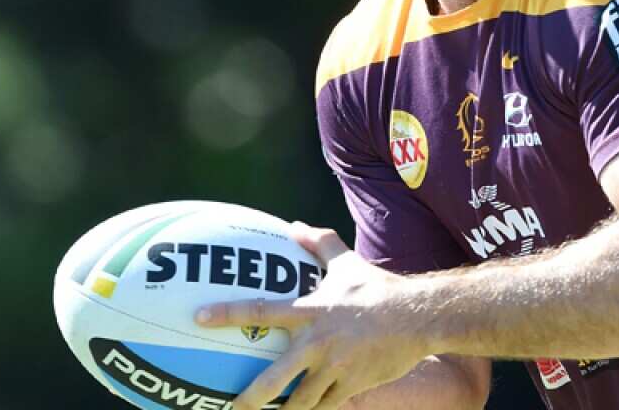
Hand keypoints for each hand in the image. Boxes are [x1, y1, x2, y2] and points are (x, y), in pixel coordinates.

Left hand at [196, 222, 431, 409]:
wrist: (419, 317)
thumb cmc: (380, 288)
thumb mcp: (348, 263)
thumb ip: (320, 245)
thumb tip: (294, 225)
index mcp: (313, 311)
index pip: (262, 310)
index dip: (228, 313)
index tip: (199, 317)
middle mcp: (320, 342)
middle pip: (275, 378)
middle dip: (251, 398)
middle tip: (233, 407)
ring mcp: (336, 367)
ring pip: (300, 400)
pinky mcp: (352, 384)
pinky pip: (326, 404)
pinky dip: (314, 409)